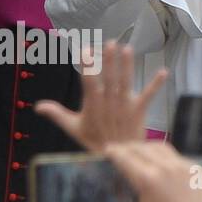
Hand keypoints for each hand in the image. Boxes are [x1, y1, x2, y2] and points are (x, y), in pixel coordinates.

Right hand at [35, 41, 167, 151]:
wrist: (116, 158)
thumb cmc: (94, 141)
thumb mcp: (73, 128)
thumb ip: (56, 114)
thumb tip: (37, 106)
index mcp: (93, 104)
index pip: (89, 81)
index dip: (88, 66)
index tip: (85, 49)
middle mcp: (109, 102)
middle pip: (109, 78)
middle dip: (109, 61)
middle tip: (110, 43)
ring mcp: (124, 106)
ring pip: (126, 82)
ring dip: (127, 66)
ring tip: (128, 49)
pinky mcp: (138, 110)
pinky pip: (148, 96)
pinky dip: (156, 85)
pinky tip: (164, 71)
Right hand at [104, 141, 201, 201]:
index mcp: (146, 180)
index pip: (125, 158)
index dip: (114, 152)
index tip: (108, 149)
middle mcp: (164, 168)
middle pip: (140, 149)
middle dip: (127, 147)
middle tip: (121, 150)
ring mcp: (181, 167)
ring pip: (159, 147)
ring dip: (146, 147)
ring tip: (139, 150)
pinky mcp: (194, 169)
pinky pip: (176, 157)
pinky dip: (164, 157)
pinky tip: (160, 162)